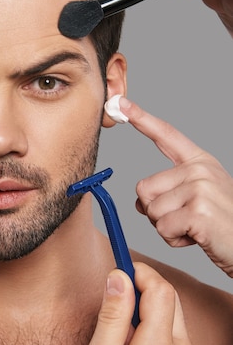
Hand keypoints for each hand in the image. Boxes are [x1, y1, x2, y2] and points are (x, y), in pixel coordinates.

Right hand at [69, 263, 197, 344]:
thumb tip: (119, 277)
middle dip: (143, 289)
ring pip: (173, 318)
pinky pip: (174, 338)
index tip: (118, 267)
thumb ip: (111, 318)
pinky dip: (154, 329)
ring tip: (117, 332)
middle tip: (113, 296)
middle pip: (170, 301)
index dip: (139, 272)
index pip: (161, 291)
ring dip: (147, 310)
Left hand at [119, 96, 232, 276]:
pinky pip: (163, 228)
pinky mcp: (198, 211)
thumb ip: (169, 192)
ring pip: (151, 211)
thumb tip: (140, 201)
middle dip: (156, 211)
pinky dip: (174, 240)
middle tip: (185, 219)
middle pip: (144, 188)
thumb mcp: (198, 199)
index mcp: (200, 162)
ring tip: (194, 228)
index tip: (122, 104)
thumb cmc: (224, 225)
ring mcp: (200, 188)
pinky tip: (197, 237)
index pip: (166, 134)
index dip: (142, 118)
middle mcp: (199, 170)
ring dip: (167, 228)